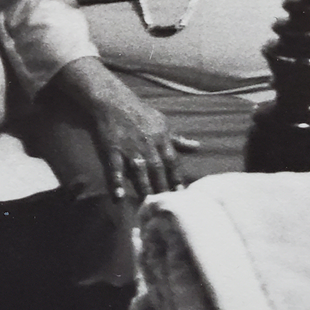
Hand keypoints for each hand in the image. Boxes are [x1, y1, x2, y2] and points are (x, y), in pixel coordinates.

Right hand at [86, 83, 199, 200]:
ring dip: (144, 189)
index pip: (173, 163)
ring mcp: (130, 149)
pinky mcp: (112, 150)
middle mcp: (148, 146)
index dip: (178, 179)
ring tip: (147, 207)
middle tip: (167, 208)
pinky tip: (117, 197)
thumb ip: (177, 140)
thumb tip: (197, 147)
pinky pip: (114, 169)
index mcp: (162, 140)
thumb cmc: (139, 114)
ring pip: (139, 173)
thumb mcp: (162, 123)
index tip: (184, 196)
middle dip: (163, 189)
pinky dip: (116, 183)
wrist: (112, 101)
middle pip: (158, 171)